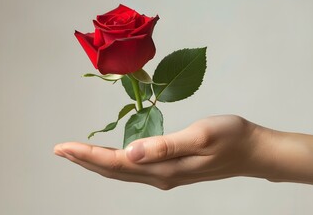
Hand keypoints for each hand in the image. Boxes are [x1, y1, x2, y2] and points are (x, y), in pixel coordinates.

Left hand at [54, 115, 263, 189]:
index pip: (117, 163)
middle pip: (114, 171)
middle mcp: (160, 176)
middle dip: (85, 160)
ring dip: (97, 162)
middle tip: (60, 150)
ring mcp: (166, 175)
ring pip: (122, 172)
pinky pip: (134, 170)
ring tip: (76, 153)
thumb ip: (165, 146)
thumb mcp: (200, 135)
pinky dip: (116, 163)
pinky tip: (111, 157)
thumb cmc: (231, 137)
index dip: (88, 155)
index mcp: (164, 168)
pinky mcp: (171, 170)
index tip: (63, 147)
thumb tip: (131, 153)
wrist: (253, 151)